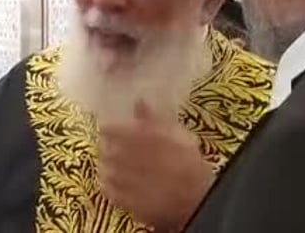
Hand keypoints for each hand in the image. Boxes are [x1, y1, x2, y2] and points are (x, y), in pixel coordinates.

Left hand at [98, 100, 213, 231]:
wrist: (199, 199)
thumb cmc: (190, 164)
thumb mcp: (179, 135)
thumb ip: (155, 119)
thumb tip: (138, 102)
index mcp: (147, 139)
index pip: (116, 130)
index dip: (109, 129)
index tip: (106, 128)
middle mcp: (135, 158)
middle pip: (108, 150)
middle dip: (105, 148)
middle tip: (107, 146)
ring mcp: (130, 182)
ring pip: (106, 169)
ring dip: (106, 165)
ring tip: (109, 163)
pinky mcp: (129, 202)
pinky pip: (108, 190)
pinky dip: (107, 184)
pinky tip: (112, 181)